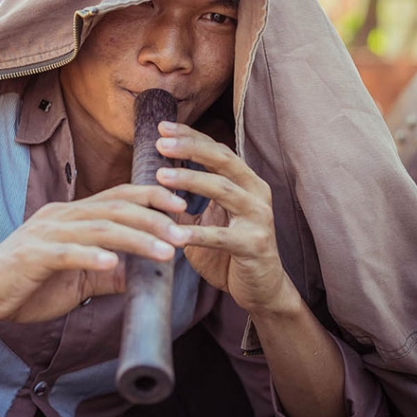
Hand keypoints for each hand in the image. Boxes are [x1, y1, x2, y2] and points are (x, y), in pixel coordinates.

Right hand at [0, 185, 189, 323]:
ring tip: (164, 252)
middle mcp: (61, 216)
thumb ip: (104, 274)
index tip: (182, 207)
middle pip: (115, 207)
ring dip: (135, 238)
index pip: (118, 197)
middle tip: (183, 232)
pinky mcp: (32, 256)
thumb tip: (137, 277)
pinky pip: (67, 253)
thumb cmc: (25, 285)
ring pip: (98, 228)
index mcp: (71, 216)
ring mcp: (45, 233)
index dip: (151, 197)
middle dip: (154, 218)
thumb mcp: (74, 282)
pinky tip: (113, 263)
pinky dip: (91, 256)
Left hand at [153, 121, 298, 315]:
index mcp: (245, 182)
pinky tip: (174, 234)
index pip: (217, 150)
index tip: (162, 127)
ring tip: (161, 176)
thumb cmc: (229, 252)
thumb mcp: (208, 219)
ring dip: (191, 181)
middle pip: (223, 160)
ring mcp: (259, 218)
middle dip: (191, 149)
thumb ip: (190, 199)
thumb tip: (154, 174)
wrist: (261, 289)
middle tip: (161, 143)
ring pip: (223, 190)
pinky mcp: (255, 246)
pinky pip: (222, 236)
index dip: (191, 137)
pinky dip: (197, 234)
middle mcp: (256, 193)